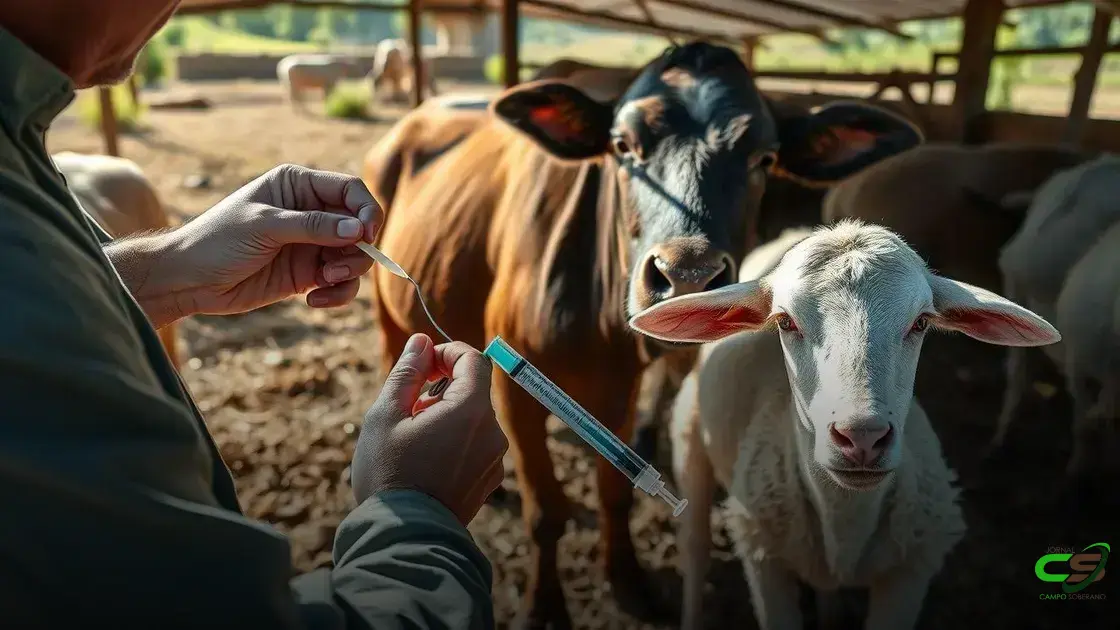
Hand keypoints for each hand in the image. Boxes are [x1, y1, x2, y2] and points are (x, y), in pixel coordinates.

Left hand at [107, 164, 382, 326]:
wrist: (189, 280)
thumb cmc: (218, 241)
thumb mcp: (265, 226)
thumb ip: (314, 226)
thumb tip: (359, 230)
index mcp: (298, 186)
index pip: (350, 190)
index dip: (366, 210)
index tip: (366, 235)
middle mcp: (311, 212)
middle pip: (361, 226)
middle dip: (358, 249)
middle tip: (336, 269)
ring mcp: (312, 244)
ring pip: (355, 257)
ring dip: (349, 273)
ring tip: (323, 282)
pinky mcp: (309, 274)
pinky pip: (341, 283)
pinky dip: (337, 293)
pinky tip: (313, 301)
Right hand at [352, 334, 507, 525]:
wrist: (403, 539)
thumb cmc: (388, 474)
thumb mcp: (386, 415)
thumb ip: (407, 372)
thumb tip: (421, 341)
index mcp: (471, 411)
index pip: (474, 360)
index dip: (447, 353)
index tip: (422, 365)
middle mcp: (492, 433)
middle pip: (474, 390)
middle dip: (442, 388)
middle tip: (407, 409)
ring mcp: (494, 459)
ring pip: (474, 419)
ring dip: (447, 416)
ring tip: (412, 440)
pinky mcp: (489, 481)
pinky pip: (476, 446)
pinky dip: (455, 441)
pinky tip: (425, 462)